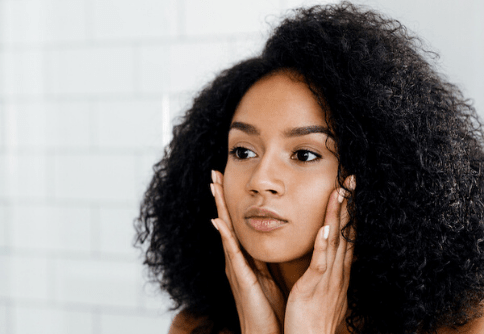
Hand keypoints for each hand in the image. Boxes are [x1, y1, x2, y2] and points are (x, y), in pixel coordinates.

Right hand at [210, 170, 283, 333]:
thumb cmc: (270, 311)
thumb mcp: (270, 279)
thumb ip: (266, 261)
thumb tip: (269, 243)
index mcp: (246, 259)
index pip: (237, 225)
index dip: (231, 202)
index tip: (227, 180)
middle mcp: (236, 261)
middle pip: (226, 222)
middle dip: (220, 198)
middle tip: (214, 173)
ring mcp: (236, 268)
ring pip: (226, 232)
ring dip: (219, 208)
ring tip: (213, 187)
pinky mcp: (241, 279)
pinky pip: (232, 254)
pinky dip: (225, 237)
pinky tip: (219, 222)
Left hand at [284, 176, 355, 333]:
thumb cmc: (312, 320)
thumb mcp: (322, 292)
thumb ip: (323, 273)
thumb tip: (326, 259)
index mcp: (337, 273)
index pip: (345, 236)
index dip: (349, 213)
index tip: (350, 190)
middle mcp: (337, 273)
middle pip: (345, 233)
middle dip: (349, 206)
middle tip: (351, 180)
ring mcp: (328, 279)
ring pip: (335, 242)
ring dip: (337, 216)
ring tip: (341, 192)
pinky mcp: (314, 287)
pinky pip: (320, 262)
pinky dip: (324, 244)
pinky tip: (325, 227)